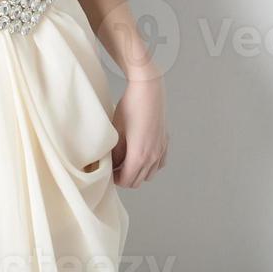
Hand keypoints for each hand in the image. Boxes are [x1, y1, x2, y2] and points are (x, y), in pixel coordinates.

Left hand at [111, 73, 167, 187]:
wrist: (148, 90)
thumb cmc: (129, 108)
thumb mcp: (116, 131)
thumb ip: (116, 153)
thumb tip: (113, 164)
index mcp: (139, 156)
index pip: (127, 181)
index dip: (115, 180)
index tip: (107, 173)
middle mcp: (153, 157)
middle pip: (138, 181)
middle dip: (124, 178)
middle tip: (113, 168)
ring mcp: (161, 150)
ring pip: (149, 174)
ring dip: (137, 172)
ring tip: (125, 161)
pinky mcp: (165, 143)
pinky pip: (159, 164)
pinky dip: (149, 165)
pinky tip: (140, 155)